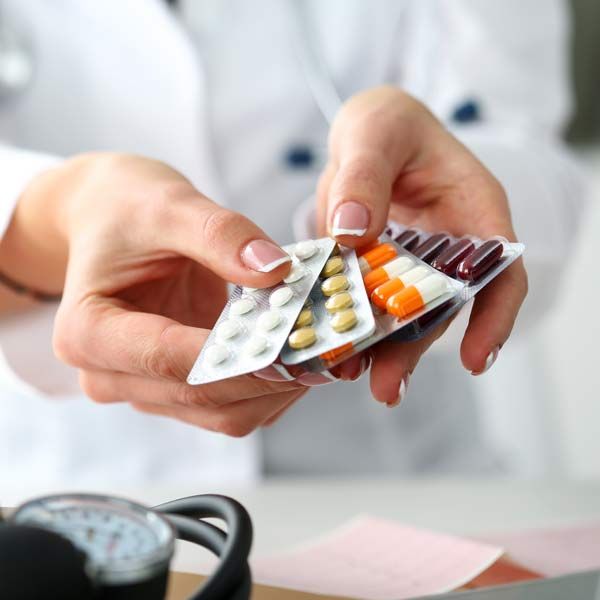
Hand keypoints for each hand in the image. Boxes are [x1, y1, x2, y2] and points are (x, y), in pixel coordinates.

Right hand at [16, 153, 328, 434]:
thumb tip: (275, 269)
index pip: (167, 357)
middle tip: (329, 347)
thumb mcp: (169, 205)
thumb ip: (220, 235)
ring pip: (225, 413)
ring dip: (278, 388)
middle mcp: (111, 375)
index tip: (295, 343)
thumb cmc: (127, 210)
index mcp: (88, 332)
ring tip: (323, 349)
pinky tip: (301, 353)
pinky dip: (272, 386)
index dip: (235, 358)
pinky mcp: (181, 387)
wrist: (113, 221)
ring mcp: (148, 387)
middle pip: (203, 398)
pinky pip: (234, 403)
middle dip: (269, 376)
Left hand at [316, 86, 527, 403]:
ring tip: (353, 377)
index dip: (494, 317)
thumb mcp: (374, 132)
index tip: (475, 360)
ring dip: (382, 350)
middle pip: (443, 307)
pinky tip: (334, 351)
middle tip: (386, 387)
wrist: (363, 136)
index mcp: (473, 209)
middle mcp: (448, 245)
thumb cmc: (385, 123)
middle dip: (416, 349)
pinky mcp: (379, 272)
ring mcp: (412, 263)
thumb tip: (352, 231)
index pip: (499, 269)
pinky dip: (355, 328)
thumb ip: (364, 175)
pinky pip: (370, 305)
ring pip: (405, 315)